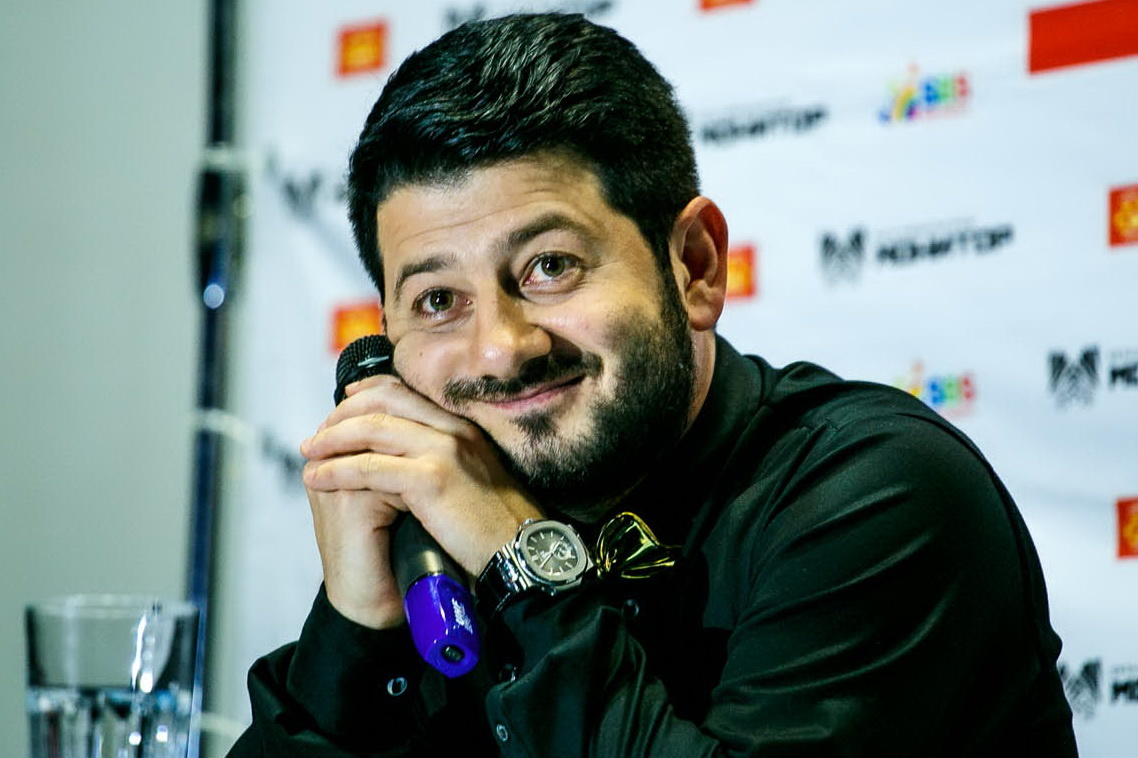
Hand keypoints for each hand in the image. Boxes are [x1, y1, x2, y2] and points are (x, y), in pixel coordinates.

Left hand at [301, 374, 542, 627]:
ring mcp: (443, 450)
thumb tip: (408, 462)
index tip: (341, 404)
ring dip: (332, 440)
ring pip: (371, 429)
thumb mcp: (473, 482)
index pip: (405, 393)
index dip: (367, 394)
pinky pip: (370, 468)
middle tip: (316, 436)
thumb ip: (445, 463)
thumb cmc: (496, 529)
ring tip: (309, 454)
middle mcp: (453, 430)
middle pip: (384, 402)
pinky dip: (337, 471)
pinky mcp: (431, 478)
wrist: (522, 554)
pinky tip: (318, 480)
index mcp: (463, 429)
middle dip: (342, 415)